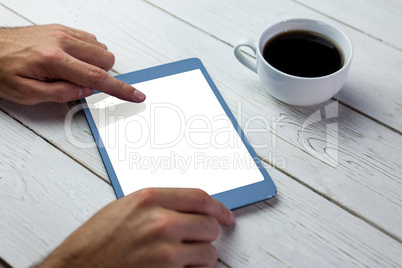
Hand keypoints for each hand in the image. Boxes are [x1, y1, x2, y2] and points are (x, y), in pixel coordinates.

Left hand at [0, 24, 144, 104]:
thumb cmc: (0, 70)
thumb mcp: (27, 94)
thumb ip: (61, 94)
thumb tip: (86, 90)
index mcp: (54, 61)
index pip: (98, 78)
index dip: (121, 89)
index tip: (136, 95)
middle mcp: (62, 42)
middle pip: (106, 59)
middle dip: (103, 74)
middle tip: (82, 83)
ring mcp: (62, 32)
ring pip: (100, 48)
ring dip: (95, 63)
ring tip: (73, 72)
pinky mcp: (60, 27)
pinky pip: (89, 38)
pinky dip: (88, 52)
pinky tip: (72, 60)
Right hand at [37, 188, 234, 267]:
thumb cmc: (95, 241)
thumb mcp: (125, 208)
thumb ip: (159, 204)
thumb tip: (189, 207)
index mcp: (149, 199)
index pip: (200, 197)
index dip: (218, 207)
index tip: (225, 214)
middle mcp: (160, 222)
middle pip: (209, 224)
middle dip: (209, 232)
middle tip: (202, 237)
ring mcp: (164, 251)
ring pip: (208, 251)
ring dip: (202, 255)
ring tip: (186, 256)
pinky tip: (178, 267)